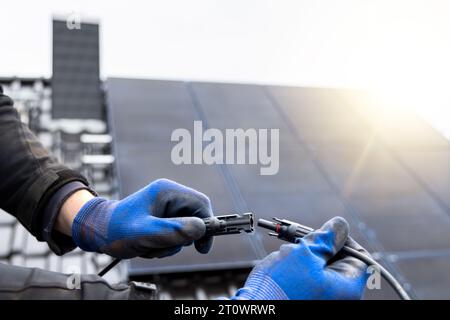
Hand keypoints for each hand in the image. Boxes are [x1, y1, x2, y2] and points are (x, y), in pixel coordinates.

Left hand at [71, 178, 213, 257]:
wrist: (97, 231)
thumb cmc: (116, 228)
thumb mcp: (145, 232)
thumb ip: (173, 230)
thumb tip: (201, 228)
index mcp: (167, 191)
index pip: (201, 203)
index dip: (207, 224)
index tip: (203, 246)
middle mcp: (169, 196)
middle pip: (194, 218)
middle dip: (181, 238)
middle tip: (163, 247)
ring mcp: (166, 208)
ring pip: (185, 229)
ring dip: (171, 244)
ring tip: (151, 246)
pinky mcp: (162, 218)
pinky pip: (175, 234)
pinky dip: (165, 245)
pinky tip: (149, 246)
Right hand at [232, 217, 368, 299]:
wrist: (254, 309)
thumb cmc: (278, 289)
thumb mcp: (303, 253)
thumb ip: (325, 238)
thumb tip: (340, 226)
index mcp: (348, 287)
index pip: (358, 254)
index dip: (340, 238)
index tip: (323, 232)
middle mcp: (340, 297)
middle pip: (339, 262)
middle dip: (319, 249)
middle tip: (300, 244)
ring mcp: (324, 300)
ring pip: (321, 271)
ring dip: (305, 260)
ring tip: (287, 261)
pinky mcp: (308, 300)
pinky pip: (310, 283)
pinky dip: (298, 273)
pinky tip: (283, 273)